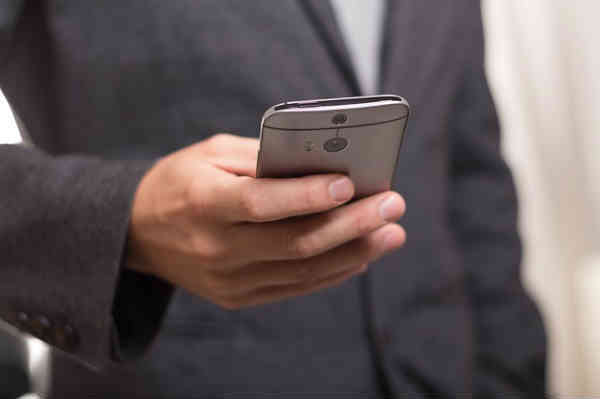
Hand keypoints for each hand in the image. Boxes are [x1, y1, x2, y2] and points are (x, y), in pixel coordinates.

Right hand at [127, 134, 405, 308]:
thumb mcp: (211, 153)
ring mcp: (228, 280)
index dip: (307, 196)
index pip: (261, 203)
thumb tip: (322, 163)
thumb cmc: (181, 181)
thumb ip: (262, 157)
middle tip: (392, 205)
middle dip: (351, 224)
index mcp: (204, 202)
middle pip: (295, 242)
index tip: (350, 183)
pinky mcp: (238, 297)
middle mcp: (216, 248)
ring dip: (354, 252)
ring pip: (302, 270)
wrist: (139, 232)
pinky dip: (332, 272)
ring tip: (391, 233)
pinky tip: (361, 255)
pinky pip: (294, 288)